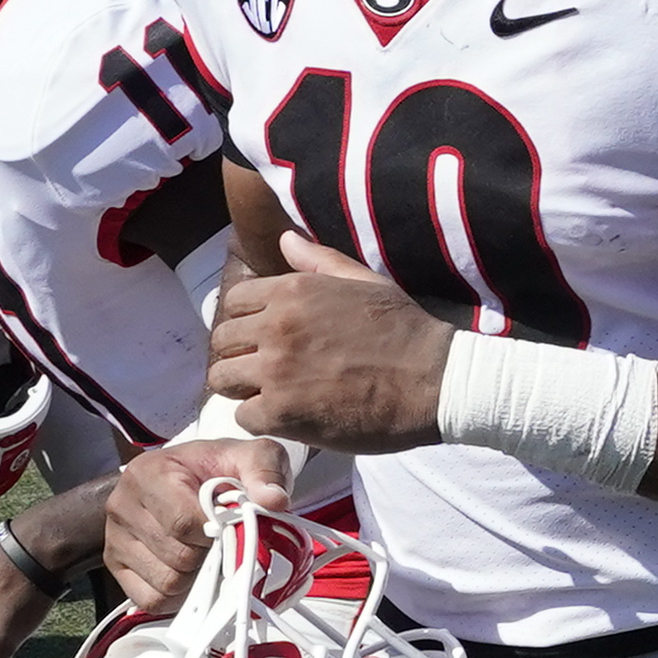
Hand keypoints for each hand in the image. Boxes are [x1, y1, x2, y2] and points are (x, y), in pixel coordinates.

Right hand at [102, 437, 287, 612]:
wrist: (192, 476)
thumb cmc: (218, 470)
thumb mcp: (250, 457)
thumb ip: (264, 471)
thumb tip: (273, 500)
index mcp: (149, 473)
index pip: (184, 522)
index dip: (217, 534)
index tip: (231, 526)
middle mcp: (122, 505)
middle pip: (178, 557)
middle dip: (210, 556)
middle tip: (221, 542)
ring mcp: (114, 538)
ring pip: (166, 582)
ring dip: (196, 578)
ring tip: (205, 554)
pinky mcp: (116, 566)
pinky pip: (151, 599)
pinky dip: (176, 596)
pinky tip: (189, 573)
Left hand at [206, 233, 451, 451]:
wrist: (435, 380)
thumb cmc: (405, 330)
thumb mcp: (364, 282)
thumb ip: (318, 260)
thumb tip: (285, 238)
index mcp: (292, 290)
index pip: (234, 303)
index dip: (246, 323)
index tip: (263, 339)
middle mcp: (276, 326)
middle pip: (222, 343)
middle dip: (240, 356)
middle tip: (266, 372)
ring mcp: (276, 370)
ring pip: (222, 380)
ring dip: (243, 389)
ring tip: (272, 396)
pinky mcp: (283, 412)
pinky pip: (244, 416)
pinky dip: (262, 419)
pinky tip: (289, 417)